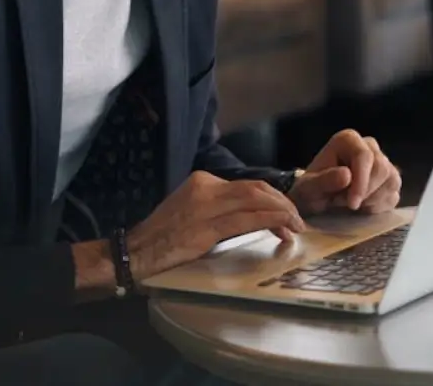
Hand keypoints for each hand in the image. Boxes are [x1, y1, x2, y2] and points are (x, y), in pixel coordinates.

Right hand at [124, 171, 304, 277]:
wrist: (135, 251)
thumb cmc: (164, 237)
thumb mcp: (192, 211)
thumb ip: (219, 207)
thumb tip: (251, 214)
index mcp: (203, 181)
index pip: (248, 185)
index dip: (272, 198)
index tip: (285, 212)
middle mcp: (206, 187)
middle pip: (257, 189)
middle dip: (282, 203)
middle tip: (297, 220)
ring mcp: (206, 205)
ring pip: (256, 201)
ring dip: (282, 213)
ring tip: (296, 227)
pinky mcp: (207, 227)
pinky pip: (247, 219)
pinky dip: (271, 222)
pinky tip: (283, 229)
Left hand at [289, 129, 401, 214]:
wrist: (316, 200)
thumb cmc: (311, 190)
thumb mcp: (308, 188)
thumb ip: (324, 181)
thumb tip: (347, 175)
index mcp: (348, 140)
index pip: (364, 156)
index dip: (361, 181)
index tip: (351, 203)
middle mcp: (369, 146)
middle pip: (382, 168)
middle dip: (364, 192)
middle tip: (343, 203)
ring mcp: (383, 162)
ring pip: (392, 181)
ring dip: (371, 200)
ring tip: (350, 204)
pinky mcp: (390, 180)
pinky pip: (394, 195)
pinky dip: (379, 207)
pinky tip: (362, 208)